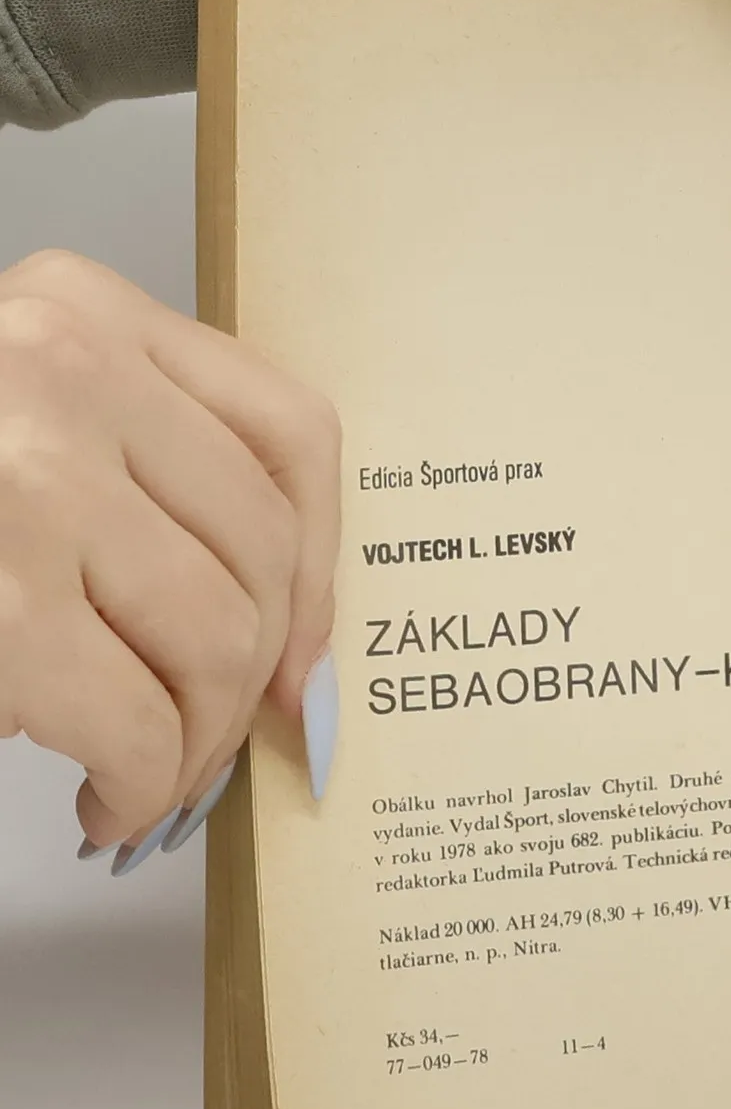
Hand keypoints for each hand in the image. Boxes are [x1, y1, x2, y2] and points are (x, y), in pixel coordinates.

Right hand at [0, 253, 340, 871]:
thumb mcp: (24, 421)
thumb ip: (147, 478)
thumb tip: (290, 652)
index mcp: (82, 310)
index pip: (290, 434)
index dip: (323, 567)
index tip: (307, 652)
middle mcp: (62, 370)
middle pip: (263, 551)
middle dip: (253, 677)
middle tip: (213, 739)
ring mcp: (26, 480)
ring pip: (218, 640)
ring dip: (198, 740)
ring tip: (154, 774)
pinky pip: (139, 719)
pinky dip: (144, 782)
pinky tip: (109, 797)